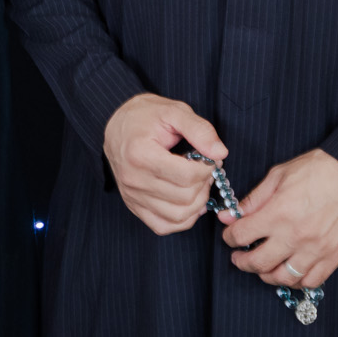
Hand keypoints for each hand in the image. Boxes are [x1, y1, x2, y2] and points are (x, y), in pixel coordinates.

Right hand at [101, 92, 226, 234]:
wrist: (117, 126)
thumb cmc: (145, 116)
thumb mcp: (174, 111)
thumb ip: (199, 130)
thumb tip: (220, 153)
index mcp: (140, 154)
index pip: (186, 176)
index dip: (208, 168)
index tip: (210, 157)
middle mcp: (133, 179)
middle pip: (185, 197)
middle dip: (204, 184)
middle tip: (206, 168)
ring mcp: (132, 196)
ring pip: (178, 216)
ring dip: (198, 202)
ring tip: (198, 183)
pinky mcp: (134, 206)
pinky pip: (164, 226)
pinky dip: (183, 219)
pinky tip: (188, 200)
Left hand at [219, 148, 337, 288]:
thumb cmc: (319, 169)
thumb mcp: (279, 175)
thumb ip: (253, 199)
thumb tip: (229, 215)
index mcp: (278, 213)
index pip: (241, 235)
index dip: (229, 237)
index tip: (230, 236)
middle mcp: (295, 236)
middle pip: (258, 263)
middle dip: (242, 262)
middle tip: (239, 257)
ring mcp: (316, 250)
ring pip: (283, 278)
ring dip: (267, 275)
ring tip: (263, 267)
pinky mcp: (335, 256)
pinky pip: (311, 281)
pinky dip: (297, 280)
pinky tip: (290, 271)